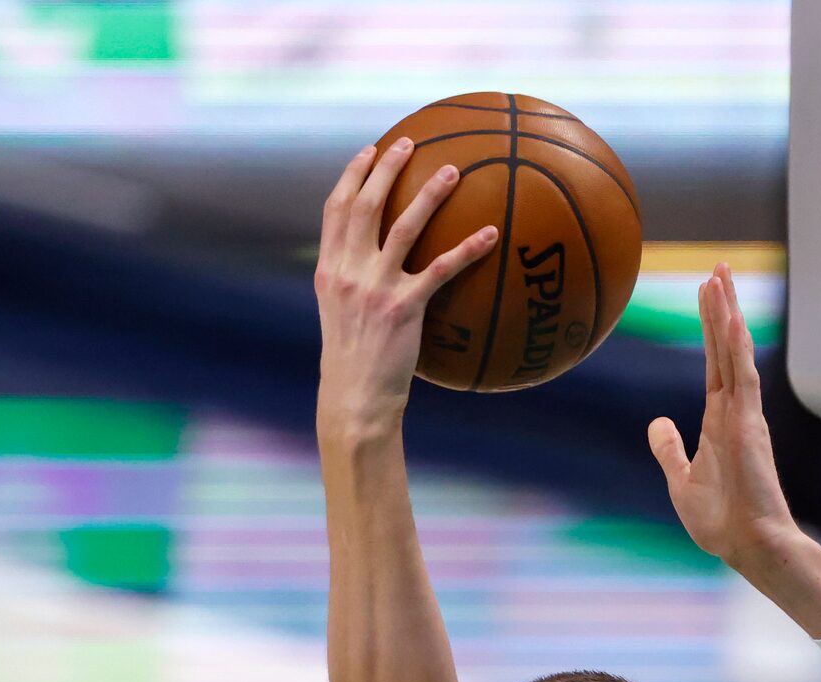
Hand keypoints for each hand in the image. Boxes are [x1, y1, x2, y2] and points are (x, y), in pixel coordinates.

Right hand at [314, 138, 496, 435]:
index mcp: (330, 269)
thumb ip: (354, 284)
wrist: (355, 398)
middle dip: (387, 167)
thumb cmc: (354, 364)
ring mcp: (375, 288)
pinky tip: (490, 236)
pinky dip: (467, 249)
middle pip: (366, 204)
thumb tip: (380, 265)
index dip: (353, 175)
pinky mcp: (403, 309)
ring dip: (429, 194)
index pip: (336, 208)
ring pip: (403, 226)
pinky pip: (441, 270)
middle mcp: (348, 271)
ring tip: (453, 171)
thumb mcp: (342, 316)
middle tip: (411, 143)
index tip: (369, 151)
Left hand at [649, 264, 802, 571]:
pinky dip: (737, 345)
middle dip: (721, 307)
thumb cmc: (720, 521)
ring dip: (727, 314)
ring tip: (720, 276)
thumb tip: (657, 423)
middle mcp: (735, 410)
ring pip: (735, 352)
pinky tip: (732, 317)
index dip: (710, 327)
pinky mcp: (750, 423)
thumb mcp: (680, 480)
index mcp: (720, 420)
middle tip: (716, 267)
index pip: (714, 363)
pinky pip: (743, 374)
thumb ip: (669, 449)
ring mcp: (744, 414)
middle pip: (726, 348)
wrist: (746, 544)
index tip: (707, 293)